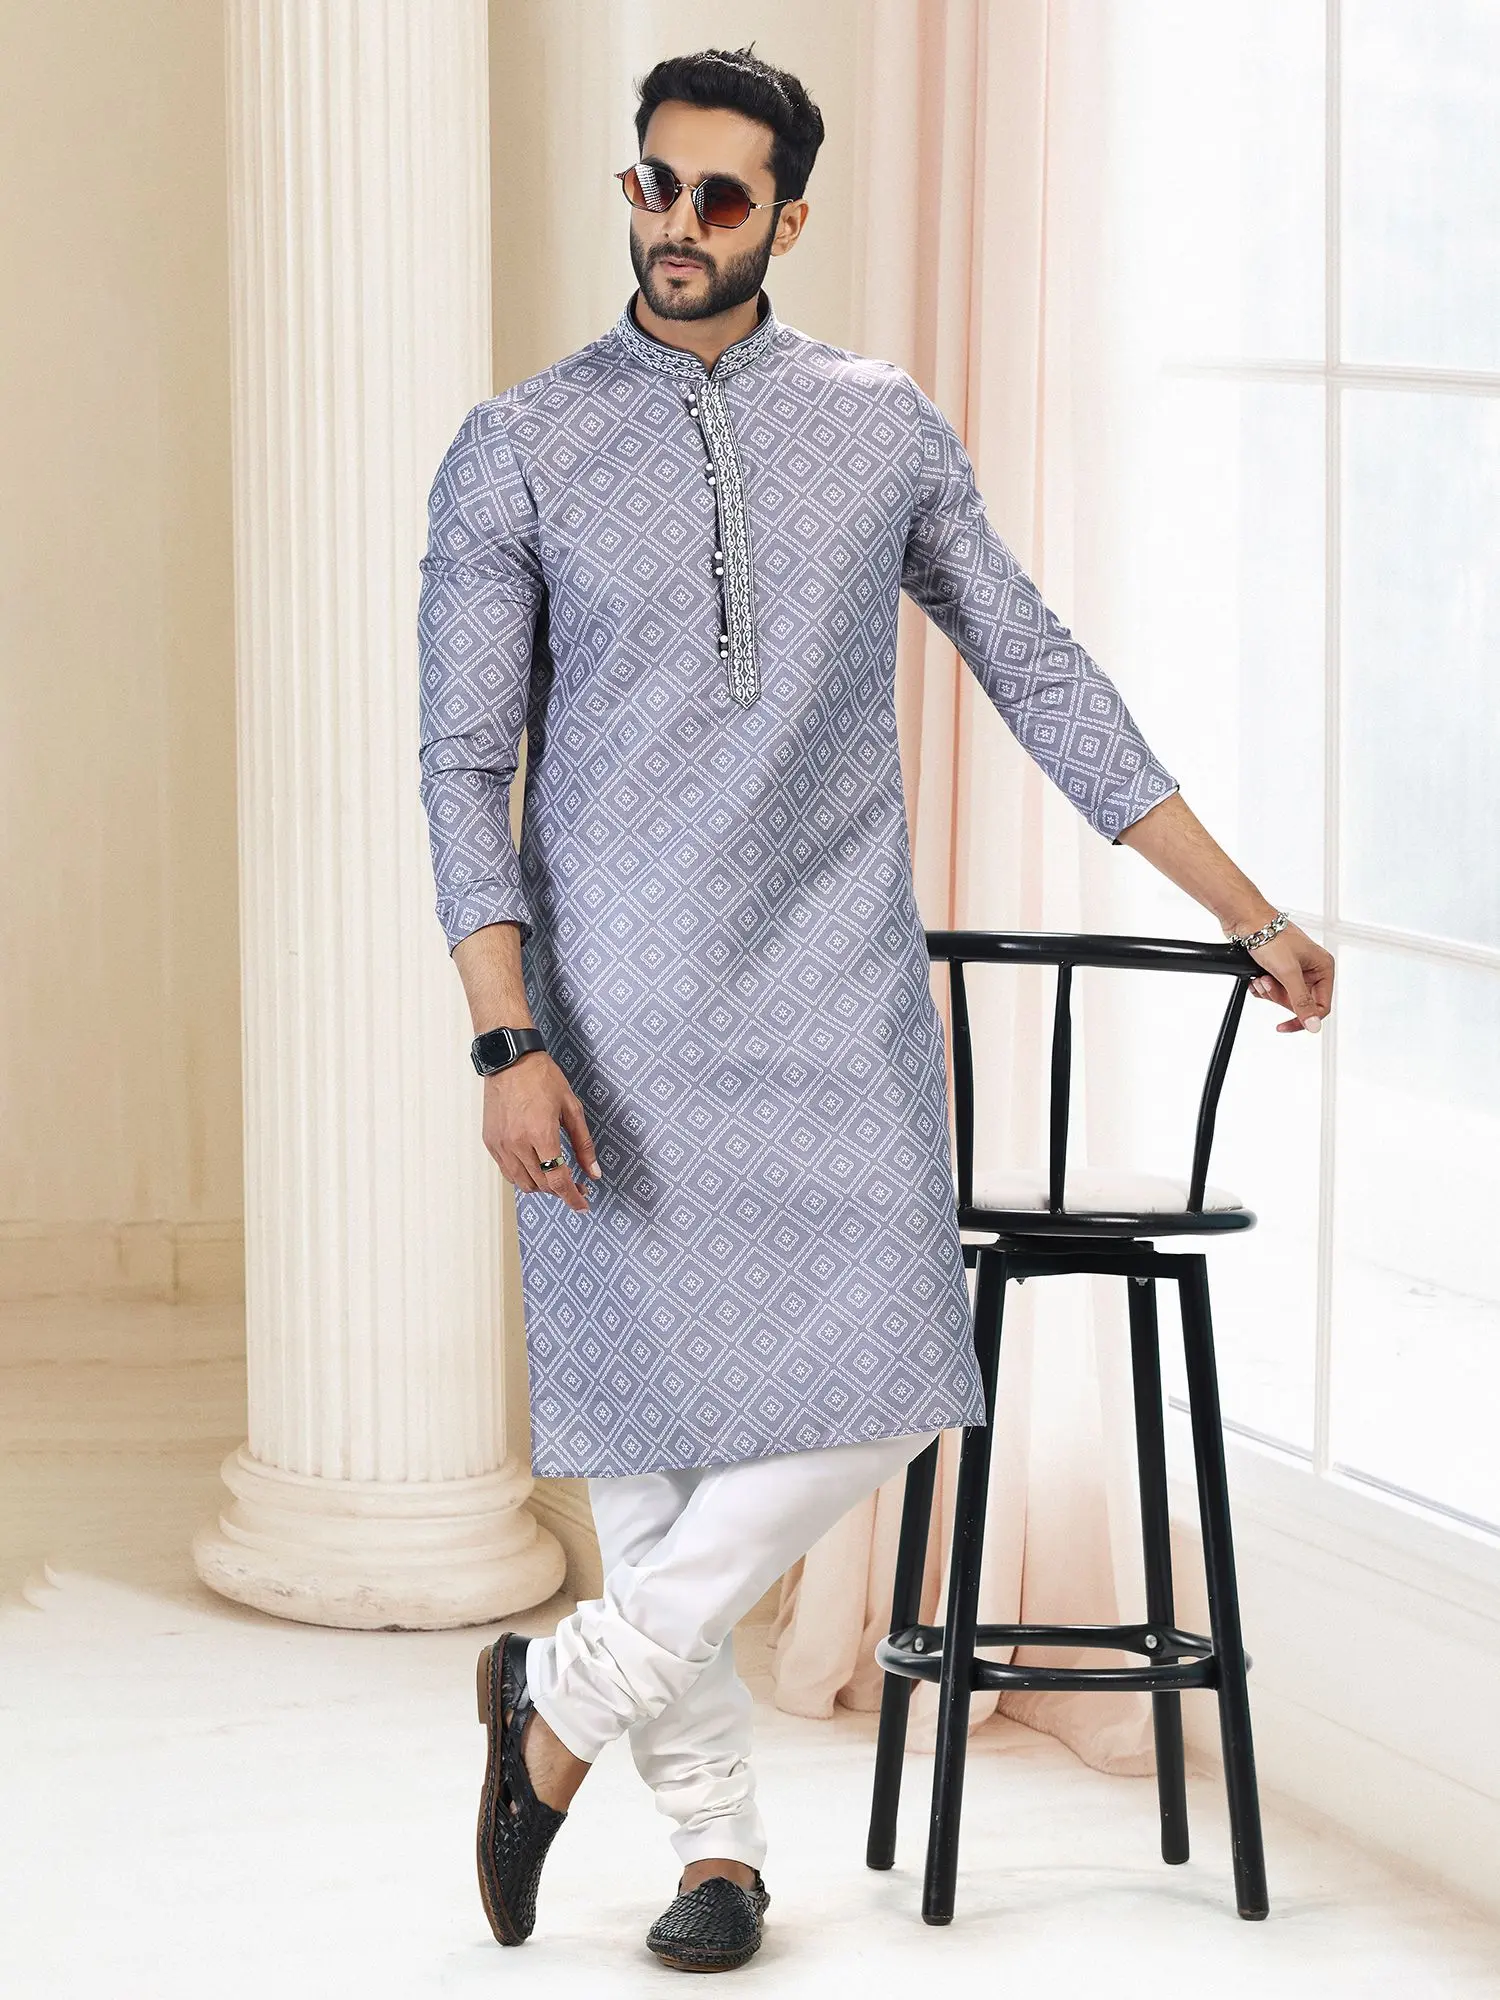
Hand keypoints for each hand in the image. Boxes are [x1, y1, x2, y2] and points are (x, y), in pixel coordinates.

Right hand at [481, 1051, 600, 1210]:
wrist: (510, 1061)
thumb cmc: (542, 1078)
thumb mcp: (572, 1108)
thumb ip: (584, 1144)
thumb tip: (594, 1172)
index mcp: (540, 1134)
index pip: (557, 1180)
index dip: (572, 1197)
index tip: (583, 1205)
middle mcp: (517, 1144)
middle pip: (541, 1185)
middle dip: (561, 1191)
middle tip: (576, 1185)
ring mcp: (501, 1145)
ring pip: (523, 1183)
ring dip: (542, 1186)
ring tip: (556, 1177)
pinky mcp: (490, 1142)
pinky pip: (507, 1172)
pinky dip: (523, 1177)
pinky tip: (536, 1168)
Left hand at [1240, 921, 1333, 1033]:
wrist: (1246, 921)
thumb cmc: (1271, 937)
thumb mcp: (1288, 973)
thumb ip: (1301, 1001)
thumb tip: (1314, 1025)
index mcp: (1323, 967)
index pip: (1321, 1006)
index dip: (1303, 1017)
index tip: (1285, 1025)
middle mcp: (1311, 969)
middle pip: (1300, 1003)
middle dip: (1280, 997)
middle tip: (1269, 984)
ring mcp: (1294, 969)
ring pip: (1284, 997)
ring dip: (1269, 991)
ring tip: (1262, 977)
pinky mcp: (1278, 968)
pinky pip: (1272, 990)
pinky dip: (1262, 987)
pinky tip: (1256, 977)